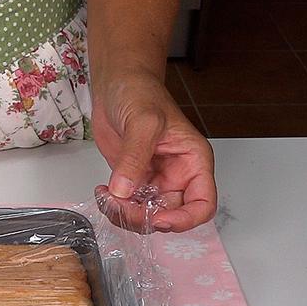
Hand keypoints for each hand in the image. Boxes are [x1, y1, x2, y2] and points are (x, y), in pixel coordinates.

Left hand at [91, 70, 216, 231]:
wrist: (117, 86)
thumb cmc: (141, 93)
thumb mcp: (143, 121)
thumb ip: (134, 157)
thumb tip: (124, 189)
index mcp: (193, 161)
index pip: (203, 203)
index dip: (185, 220)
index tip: (159, 220)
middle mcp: (177, 175)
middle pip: (169, 215)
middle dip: (143, 218)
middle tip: (120, 205)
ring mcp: (154, 179)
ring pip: (145, 215)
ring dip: (125, 214)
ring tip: (107, 196)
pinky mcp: (133, 180)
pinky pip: (127, 205)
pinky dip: (114, 206)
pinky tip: (103, 191)